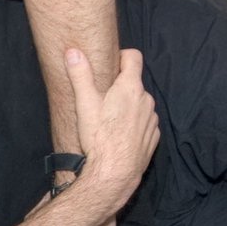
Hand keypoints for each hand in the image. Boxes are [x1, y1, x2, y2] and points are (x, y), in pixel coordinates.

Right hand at [66, 46, 158, 209]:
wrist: (113, 173)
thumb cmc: (98, 138)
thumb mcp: (84, 103)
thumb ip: (80, 75)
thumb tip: (73, 51)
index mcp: (130, 87)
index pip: (134, 57)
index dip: (122, 56)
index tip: (112, 64)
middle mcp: (146, 100)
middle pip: (135, 84)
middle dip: (121, 87)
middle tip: (102, 100)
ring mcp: (152, 120)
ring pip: (140, 105)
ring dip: (129, 107)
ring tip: (110, 122)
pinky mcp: (153, 138)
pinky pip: (145, 124)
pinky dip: (135, 126)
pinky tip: (120, 137)